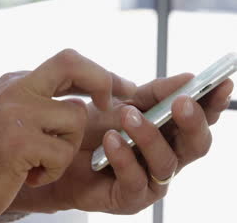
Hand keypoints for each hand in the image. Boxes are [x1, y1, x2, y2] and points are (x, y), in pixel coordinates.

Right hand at [0, 49, 134, 222]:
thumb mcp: (12, 120)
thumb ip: (42, 104)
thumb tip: (88, 101)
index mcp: (15, 82)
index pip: (67, 62)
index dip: (99, 74)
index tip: (119, 91)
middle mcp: (15, 89)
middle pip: (73, 63)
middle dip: (103, 81)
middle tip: (110, 106)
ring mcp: (16, 112)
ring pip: (75, 118)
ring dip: (67, 148)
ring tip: (39, 163)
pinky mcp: (19, 140)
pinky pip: (62, 152)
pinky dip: (52, 170)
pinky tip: (28, 175)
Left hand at [8, 73, 232, 214]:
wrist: (56, 152)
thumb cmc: (91, 128)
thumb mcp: (120, 102)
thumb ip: (152, 93)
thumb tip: (187, 78)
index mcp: (170, 132)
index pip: (201, 119)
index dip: (213, 103)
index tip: (221, 82)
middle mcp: (166, 157)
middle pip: (196, 145)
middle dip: (192, 122)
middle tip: (181, 103)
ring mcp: (150, 180)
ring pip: (166, 162)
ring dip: (149, 136)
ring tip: (128, 116)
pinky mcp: (128, 197)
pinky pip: (134, 181)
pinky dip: (124, 158)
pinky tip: (110, 140)